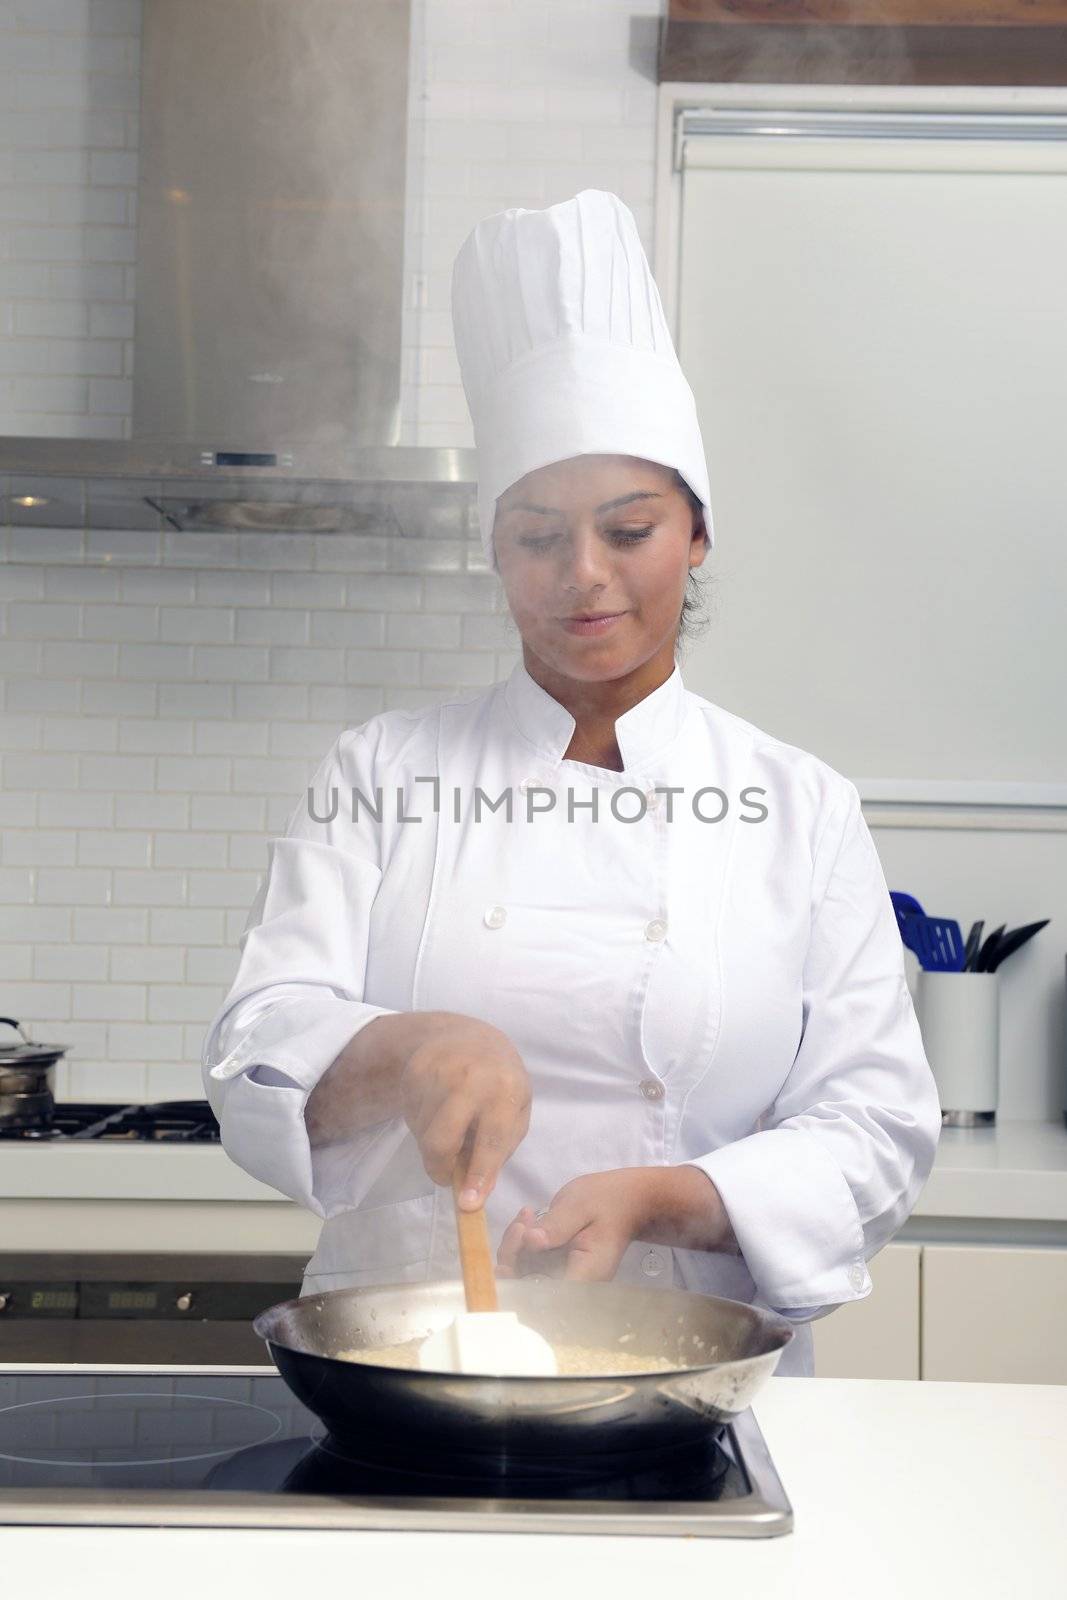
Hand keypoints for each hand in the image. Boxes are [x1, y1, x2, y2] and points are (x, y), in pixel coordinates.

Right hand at [399, 1017, 530, 1209]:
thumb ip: (499, 1151)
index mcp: (505, 1090)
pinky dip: (421, 1123)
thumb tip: (477, 1192)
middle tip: (444, 1175)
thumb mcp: (514, 1113)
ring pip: (422, 1132)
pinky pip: (409, 1116)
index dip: (479, 1175)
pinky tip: (436, 1107)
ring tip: (449, 1126)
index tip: (468, 1204)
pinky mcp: (415, 1070)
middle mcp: (472, 1078)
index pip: (491, 1140)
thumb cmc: (500, 1082)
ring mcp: (439, 1071)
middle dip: (439, 1167)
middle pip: (442, 1139)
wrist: (467, 1036)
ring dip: (431, 1143)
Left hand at [497, 1166, 737, 1281]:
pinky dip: (524, 1241)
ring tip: (526, 1215)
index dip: (518, 1283)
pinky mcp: (559, 1265)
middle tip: (521, 1223)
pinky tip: (528, 1217)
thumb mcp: (580, 1205)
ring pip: (525, 1272)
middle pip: (528, 1285)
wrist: (628, 1200)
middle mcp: (573, 1283)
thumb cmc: (610, 1200)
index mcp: (583, 1275)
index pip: (543, 1295)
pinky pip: (531, 1260)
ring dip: (516, 1245)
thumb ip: (555, 1226)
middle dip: (513, 1255)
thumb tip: (530, 1242)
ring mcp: (565, 1276)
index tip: (507, 1259)